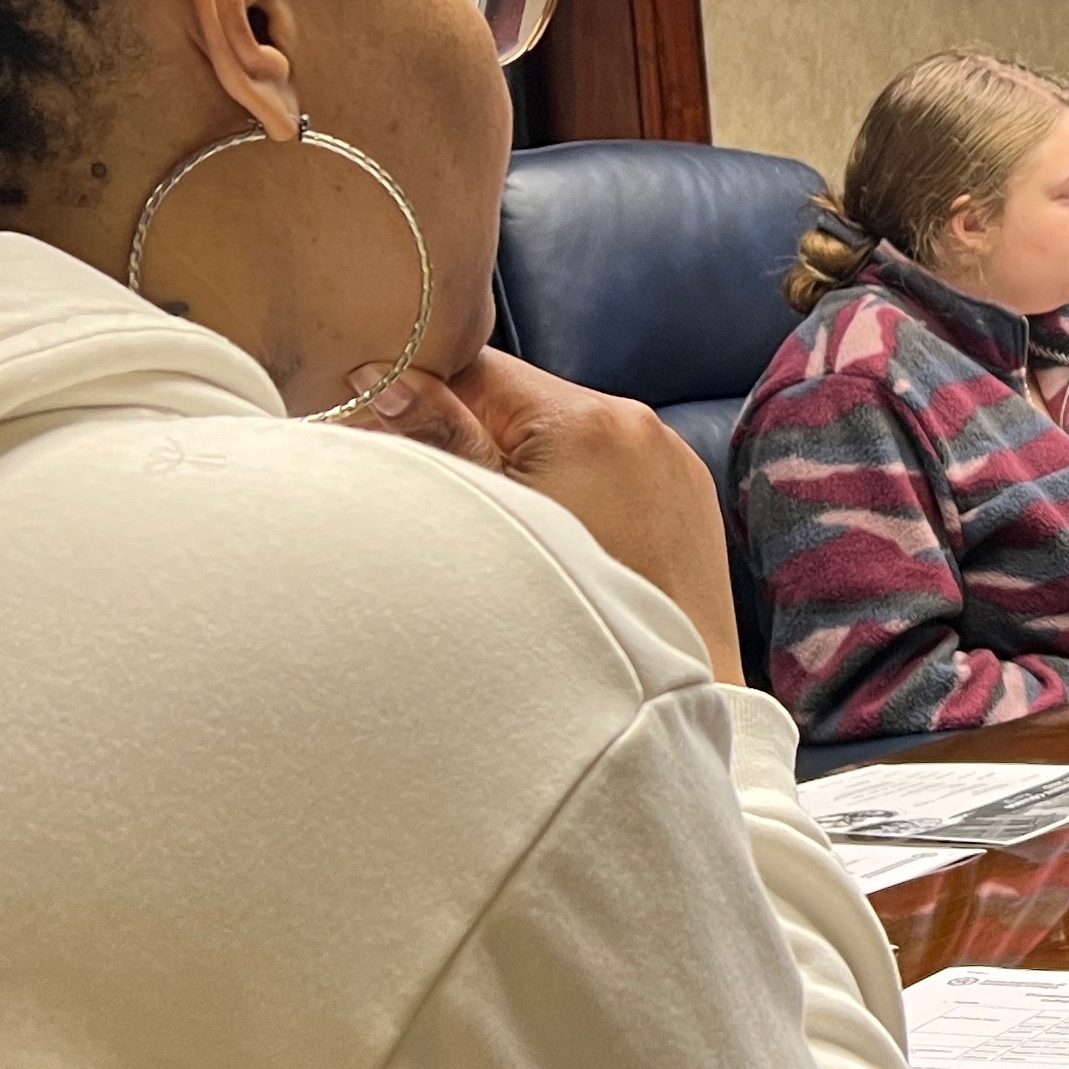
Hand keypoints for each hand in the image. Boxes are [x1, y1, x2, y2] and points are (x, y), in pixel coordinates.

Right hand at [347, 349, 744, 683]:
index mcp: (586, 420)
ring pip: (568, 437)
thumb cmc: (565, 622)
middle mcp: (639, 424)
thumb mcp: (487, 520)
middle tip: (457, 500)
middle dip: (480, 439)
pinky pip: (614, 470)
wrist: (664, 698)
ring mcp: (672, 459)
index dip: (427, 398)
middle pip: (524, 404)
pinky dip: (580, 491)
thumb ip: (438, 441)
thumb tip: (380, 376)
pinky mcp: (688, 496)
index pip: (479, 369)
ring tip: (515, 533)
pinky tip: (567, 542)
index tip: (396, 437)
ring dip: (530, 467)